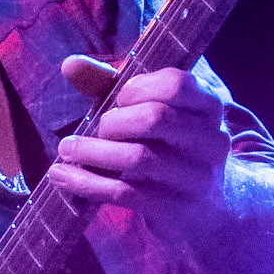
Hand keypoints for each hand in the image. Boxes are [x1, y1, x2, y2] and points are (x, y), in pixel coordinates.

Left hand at [48, 54, 230, 248]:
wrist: (206, 207)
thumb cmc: (168, 145)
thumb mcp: (149, 110)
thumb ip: (112, 85)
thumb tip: (70, 64)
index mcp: (209, 105)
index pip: (176, 84)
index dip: (138, 88)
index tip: (120, 100)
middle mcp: (211, 140)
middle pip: (155, 119)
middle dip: (113, 123)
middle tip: (97, 130)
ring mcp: (197, 178)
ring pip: (138, 158)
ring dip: (92, 152)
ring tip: (66, 150)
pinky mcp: (176, 209)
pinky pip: (125, 193)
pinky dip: (87, 183)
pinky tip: (62, 176)